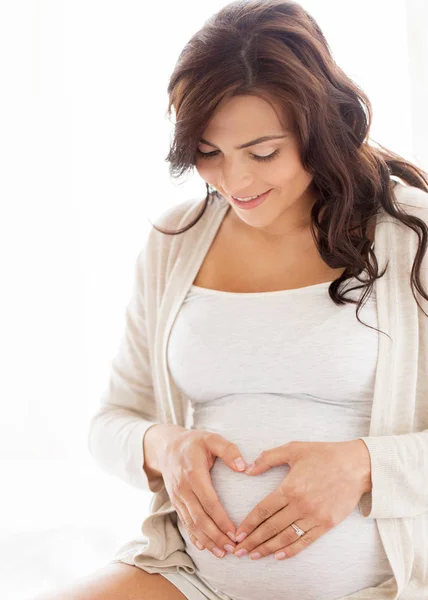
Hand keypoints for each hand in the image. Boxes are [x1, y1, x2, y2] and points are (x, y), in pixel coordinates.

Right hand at [158, 429, 248, 557]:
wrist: (166, 446)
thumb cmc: (193, 442)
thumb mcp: (211, 438)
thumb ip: (228, 450)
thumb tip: (243, 466)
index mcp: (194, 474)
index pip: (210, 502)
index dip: (222, 520)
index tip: (236, 533)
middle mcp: (183, 489)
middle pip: (200, 518)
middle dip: (216, 536)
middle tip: (233, 549)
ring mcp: (177, 497)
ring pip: (192, 524)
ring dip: (207, 540)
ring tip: (222, 553)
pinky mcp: (175, 502)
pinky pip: (184, 522)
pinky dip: (194, 536)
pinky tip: (204, 547)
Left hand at [232, 439, 371, 560]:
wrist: (356, 465)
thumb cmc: (324, 454)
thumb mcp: (293, 448)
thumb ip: (268, 458)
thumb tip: (248, 470)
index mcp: (290, 487)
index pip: (263, 510)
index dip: (249, 524)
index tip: (237, 533)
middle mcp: (300, 505)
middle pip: (271, 527)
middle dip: (253, 541)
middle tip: (239, 551)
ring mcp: (314, 517)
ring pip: (285, 538)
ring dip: (267, 548)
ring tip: (253, 555)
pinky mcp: (327, 524)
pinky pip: (305, 541)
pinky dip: (291, 551)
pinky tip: (278, 556)